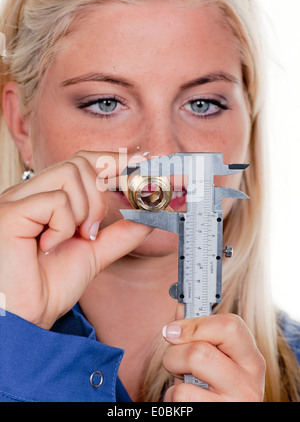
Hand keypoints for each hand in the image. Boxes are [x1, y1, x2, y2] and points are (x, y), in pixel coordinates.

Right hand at [0, 151, 151, 328]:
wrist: (24, 319)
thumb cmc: (47, 286)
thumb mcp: (95, 253)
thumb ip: (122, 232)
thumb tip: (150, 214)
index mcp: (46, 197)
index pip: (82, 161)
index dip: (114, 160)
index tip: (142, 166)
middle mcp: (29, 192)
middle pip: (80, 162)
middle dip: (102, 194)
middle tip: (95, 229)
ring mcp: (17, 199)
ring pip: (70, 174)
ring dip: (85, 211)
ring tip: (73, 239)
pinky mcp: (10, 212)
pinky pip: (56, 201)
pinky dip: (65, 226)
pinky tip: (49, 246)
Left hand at [162, 305, 265, 401]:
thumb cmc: (213, 389)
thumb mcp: (213, 360)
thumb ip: (199, 333)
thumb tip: (182, 306)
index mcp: (251, 360)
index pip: (230, 326)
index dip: (195, 324)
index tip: (173, 329)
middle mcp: (249, 383)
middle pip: (201, 351)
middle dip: (175, 352)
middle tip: (174, 360)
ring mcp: (233, 403)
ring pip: (187, 373)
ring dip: (173, 372)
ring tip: (182, 381)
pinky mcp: (215, 415)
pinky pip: (179, 396)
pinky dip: (171, 396)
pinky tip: (185, 401)